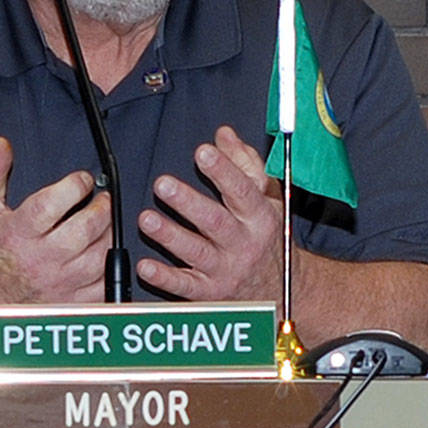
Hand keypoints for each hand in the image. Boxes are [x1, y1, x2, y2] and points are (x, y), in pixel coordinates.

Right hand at [0, 137, 110, 304]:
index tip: (83, 179)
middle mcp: (39, 260)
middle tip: (101, 201)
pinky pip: (103, 284)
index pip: (52, 204)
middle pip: (84, 230)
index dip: (76, 185)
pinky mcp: (70, 303)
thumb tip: (0, 145)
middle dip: (100, 209)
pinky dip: (109, 266)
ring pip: (100, 256)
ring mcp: (57, 284)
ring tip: (102, 225)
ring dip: (108, 235)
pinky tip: (100, 252)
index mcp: (17, 233)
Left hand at [136, 125, 282, 301]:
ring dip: (170, 236)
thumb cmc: (267, 237)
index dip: (223, 171)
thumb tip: (224, 134)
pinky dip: (165, 278)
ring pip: (196, 252)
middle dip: (188, 203)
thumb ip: (245, 164)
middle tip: (163, 184)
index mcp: (259, 216)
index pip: (242, 191)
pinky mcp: (210, 292)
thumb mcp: (267, 199)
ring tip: (147, 220)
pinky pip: (185, 286)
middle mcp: (244, 244)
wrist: (281, 290)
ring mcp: (226, 270)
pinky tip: (146, 266)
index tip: (203, 152)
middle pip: (215, 222)